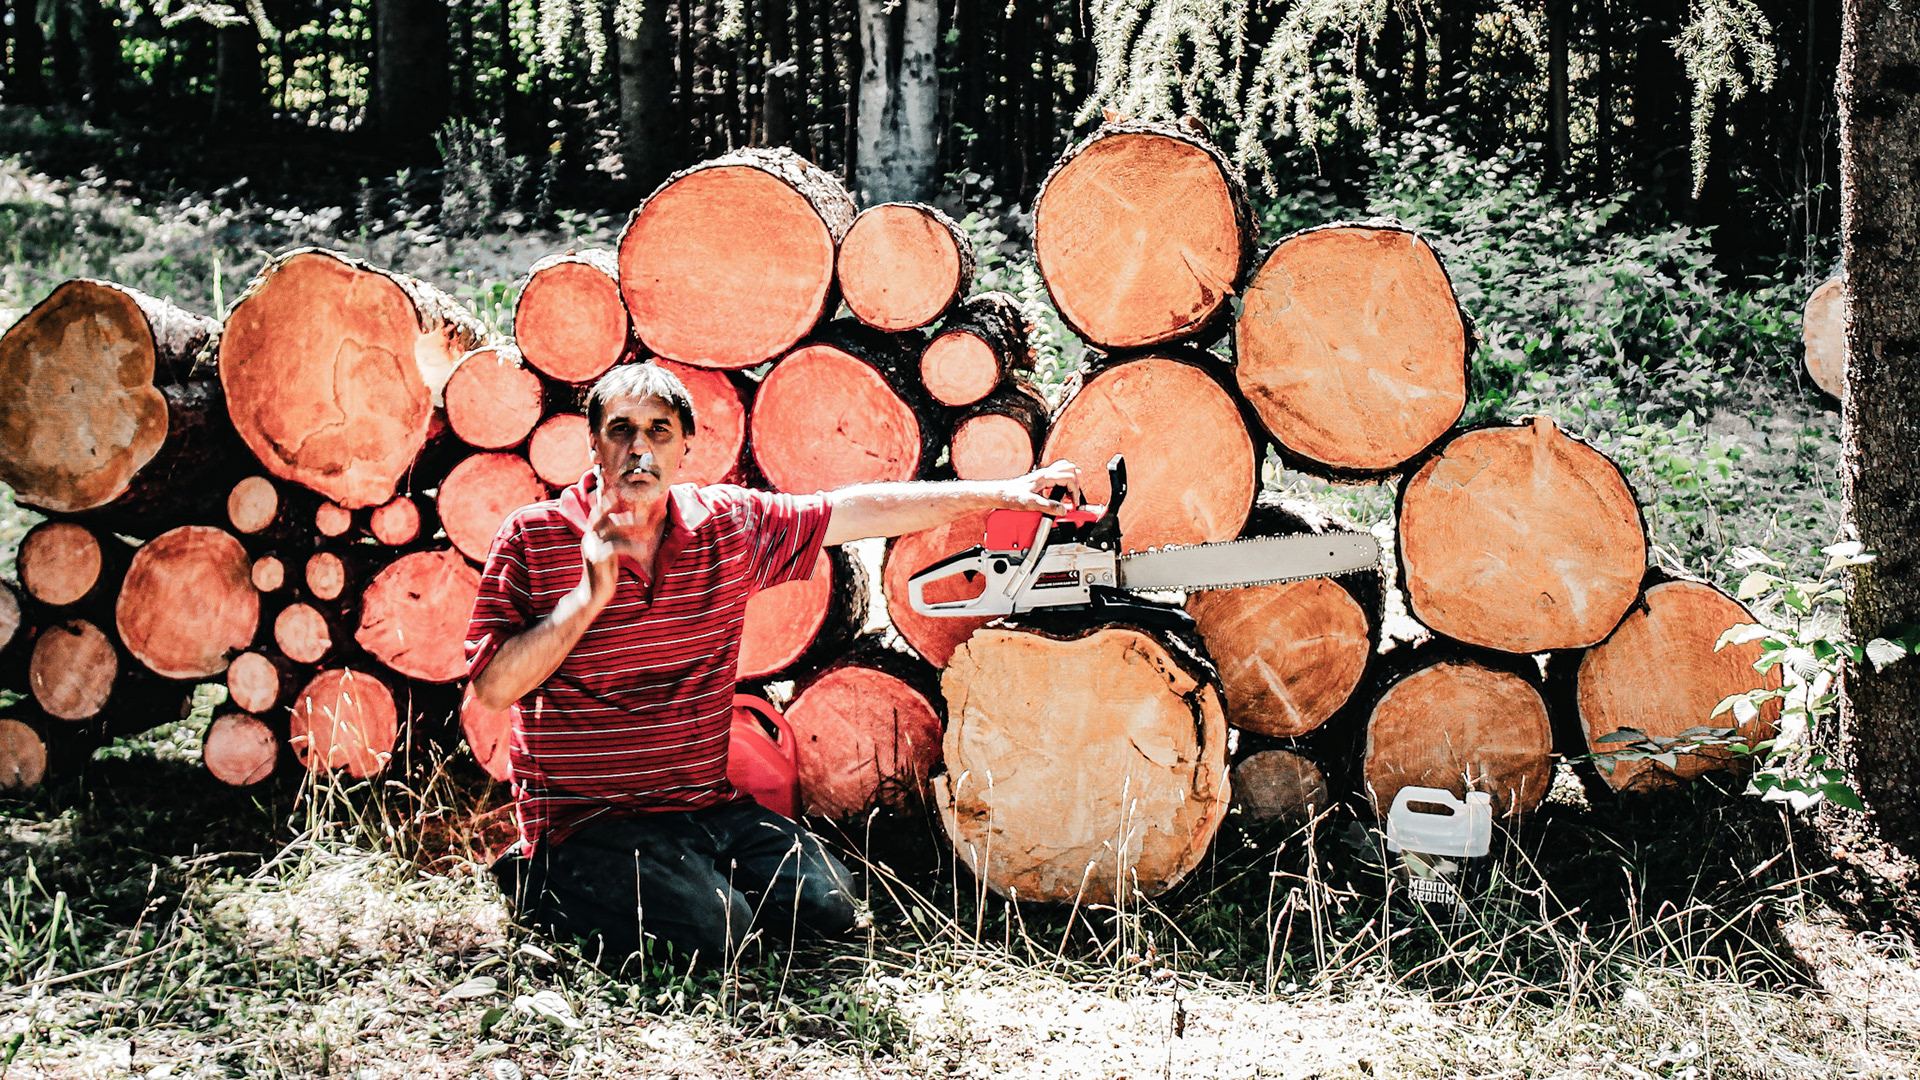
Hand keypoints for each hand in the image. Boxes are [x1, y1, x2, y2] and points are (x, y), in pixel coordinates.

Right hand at [581, 481, 638, 601]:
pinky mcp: (598, 559)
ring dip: (628, 523)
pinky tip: (643, 550)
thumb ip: (614, 537)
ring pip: (610, 528)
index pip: (596, 512)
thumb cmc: (604, 571)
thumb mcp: (609, 551)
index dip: (605, 499)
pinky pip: (616, 547)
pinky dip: (631, 546)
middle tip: (628, 494)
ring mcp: (591, 547)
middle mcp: (589, 538)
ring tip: (645, 523)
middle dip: (614, 504)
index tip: (615, 487)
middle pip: (600, 515)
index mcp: (591, 535)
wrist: (593, 595)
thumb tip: (627, 522)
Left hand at [997, 459, 1086, 514]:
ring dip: (1071, 480)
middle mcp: (1045, 473)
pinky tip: (1058, 493)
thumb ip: (1048, 506)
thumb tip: (1063, 510)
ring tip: (1068, 494)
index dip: (1075, 491)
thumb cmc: (1011, 496)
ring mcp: (1043, 474)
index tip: (1073, 504)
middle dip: (1076, 483)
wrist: (1000, 494)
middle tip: (1072, 498)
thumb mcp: (1031, 504)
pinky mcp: (1040, 478)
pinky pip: (1057, 474)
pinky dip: (1063, 481)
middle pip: (1071, 469)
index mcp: (1045, 477)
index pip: (1070, 477)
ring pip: (1065, 468)